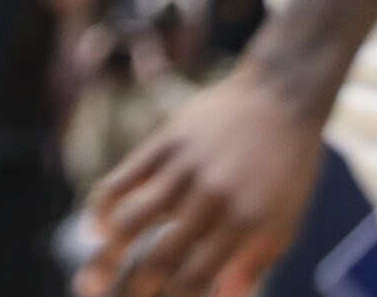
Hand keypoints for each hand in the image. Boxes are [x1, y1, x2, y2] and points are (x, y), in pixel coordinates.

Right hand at [75, 67, 323, 296]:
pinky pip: (126, 176)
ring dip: (106, 256)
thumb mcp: (286, 222)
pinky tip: (95, 227)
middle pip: (160, 256)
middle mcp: (212, 198)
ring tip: (87, 284)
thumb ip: (255, 262)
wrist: (280, 98)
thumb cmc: (289, 168)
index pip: (197, 277)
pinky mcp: (166, 141)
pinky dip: (106, 204)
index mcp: (246, 224)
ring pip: (134, 220)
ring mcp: (185, 167)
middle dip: (130, 290)